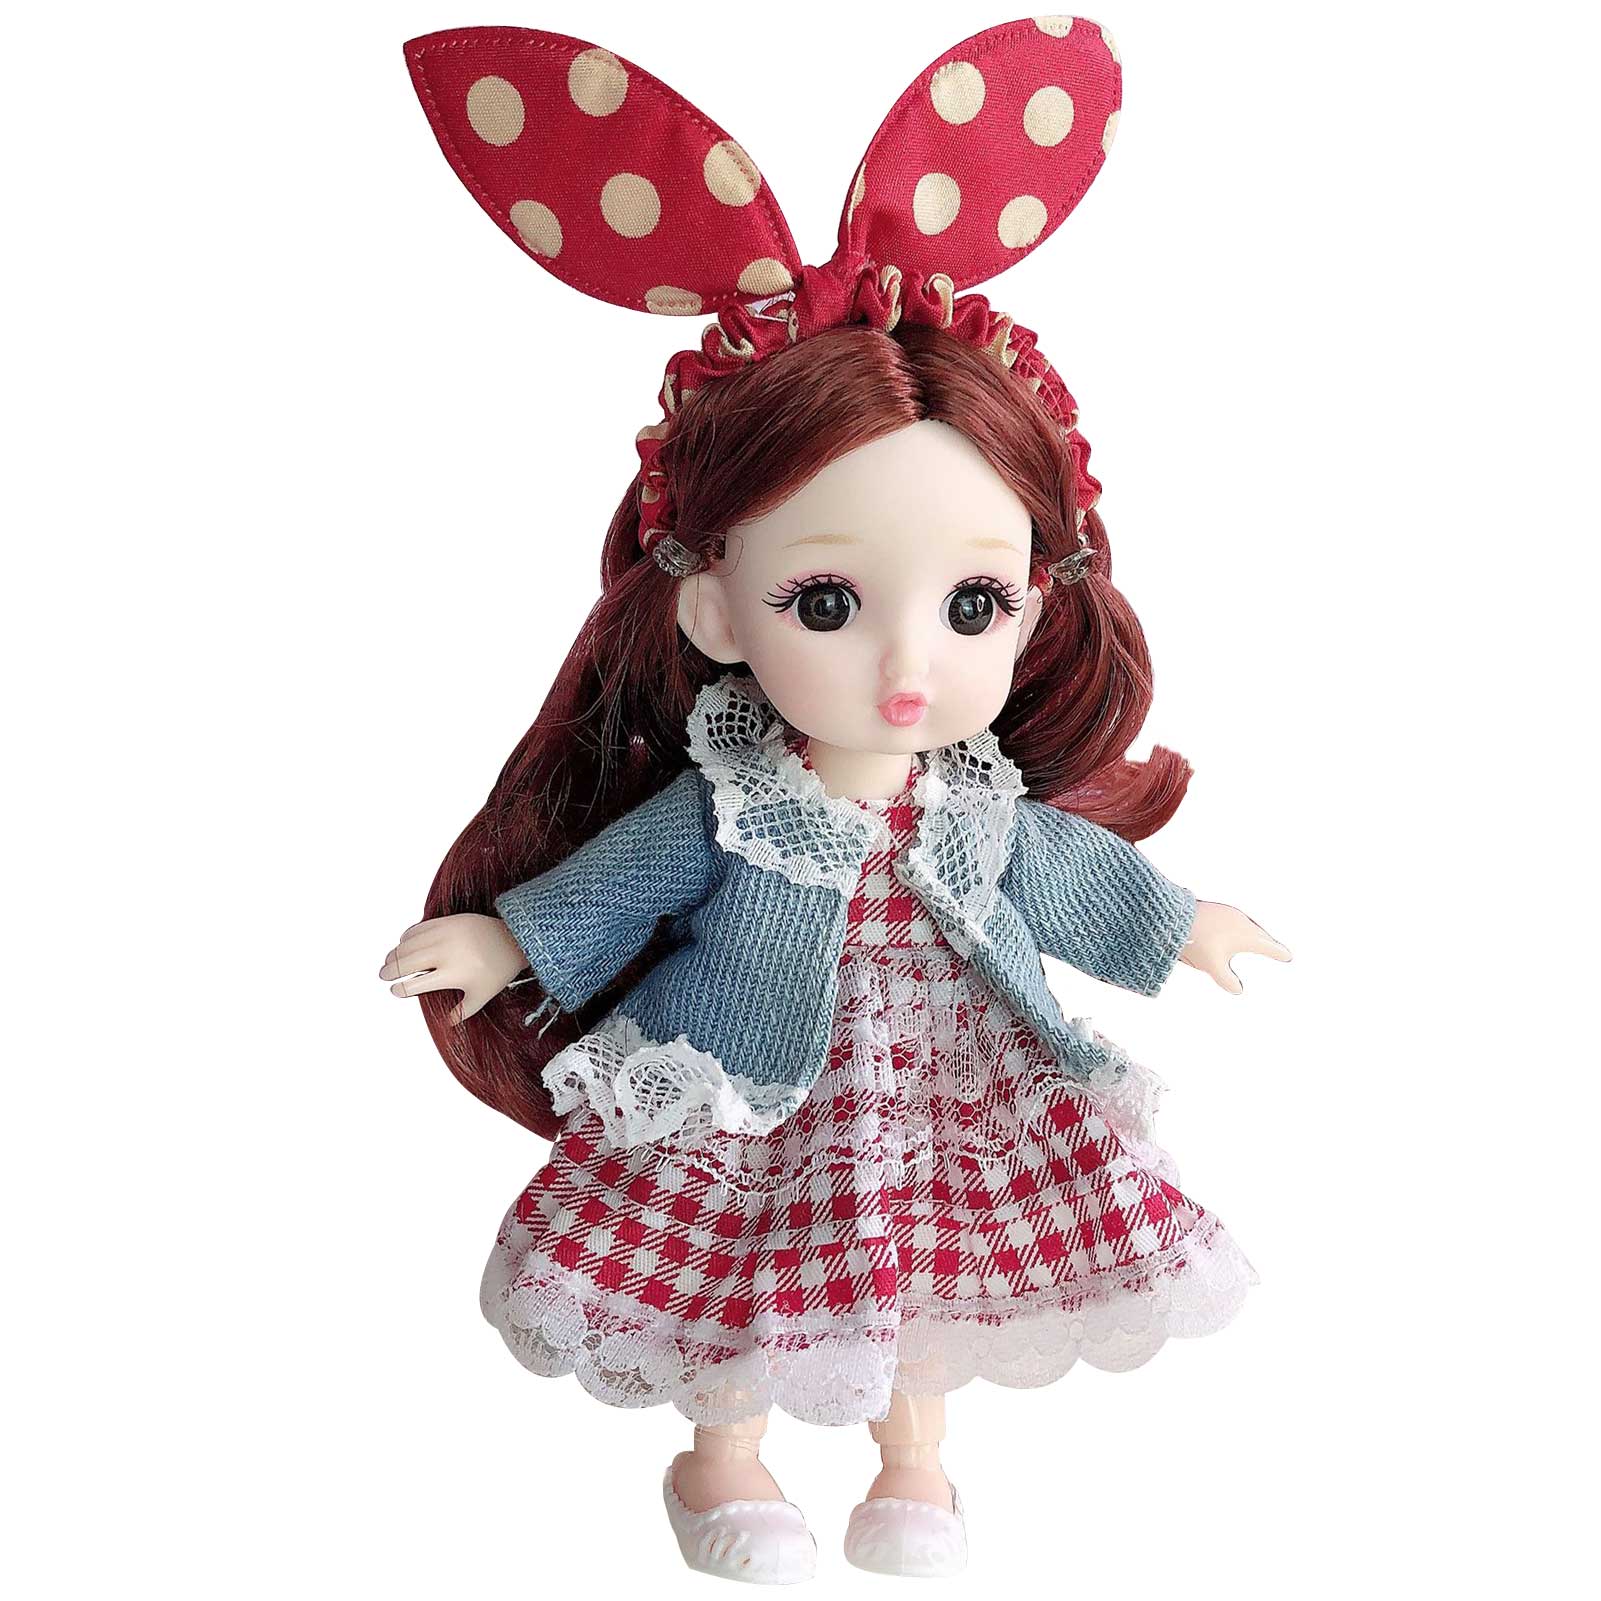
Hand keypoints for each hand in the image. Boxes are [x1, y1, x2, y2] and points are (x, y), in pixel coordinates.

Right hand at [378, 913, 528, 1024]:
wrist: (512, 939)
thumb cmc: (498, 970)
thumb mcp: (482, 996)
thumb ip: (462, 1012)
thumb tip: (447, 1025)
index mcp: (451, 974)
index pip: (414, 984)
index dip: (400, 989)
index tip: (395, 990)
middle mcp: (444, 953)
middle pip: (405, 963)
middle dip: (390, 970)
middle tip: (382, 975)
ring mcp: (444, 935)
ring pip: (408, 944)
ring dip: (395, 953)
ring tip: (389, 961)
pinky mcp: (446, 922)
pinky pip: (419, 928)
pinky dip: (407, 936)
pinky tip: (403, 943)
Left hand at [1179, 900, 1290, 994]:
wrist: (1173, 914)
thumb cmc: (1195, 940)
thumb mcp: (1212, 966)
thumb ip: (1227, 980)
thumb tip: (1238, 990)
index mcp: (1247, 936)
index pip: (1269, 946)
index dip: (1279, 953)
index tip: (1287, 957)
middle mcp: (1242, 922)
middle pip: (1261, 935)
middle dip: (1269, 943)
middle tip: (1277, 950)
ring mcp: (1230, 912)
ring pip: (1248, 925)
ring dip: (1255, 933)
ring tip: (1258, 940)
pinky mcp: (1217, 908)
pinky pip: (1235, 920)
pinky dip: (1241, 927)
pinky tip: (1234, 930)